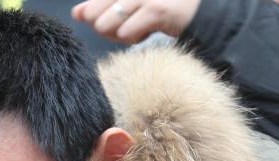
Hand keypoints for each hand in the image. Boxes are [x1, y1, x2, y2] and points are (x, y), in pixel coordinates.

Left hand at [72, 0, 201, 44]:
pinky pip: (126, 33)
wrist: (202, 13)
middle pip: (94, 14)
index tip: (100, 19)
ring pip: (106, 24)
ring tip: (139, 28)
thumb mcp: (131, 5)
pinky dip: (134, 38)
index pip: (96, 1)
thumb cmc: (162, 9)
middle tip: (127, 26)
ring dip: (121, 34)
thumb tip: (76, 14)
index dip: (90, 13)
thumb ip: (103, 6)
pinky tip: (148, 32)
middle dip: (106, 27)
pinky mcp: (156, 9)